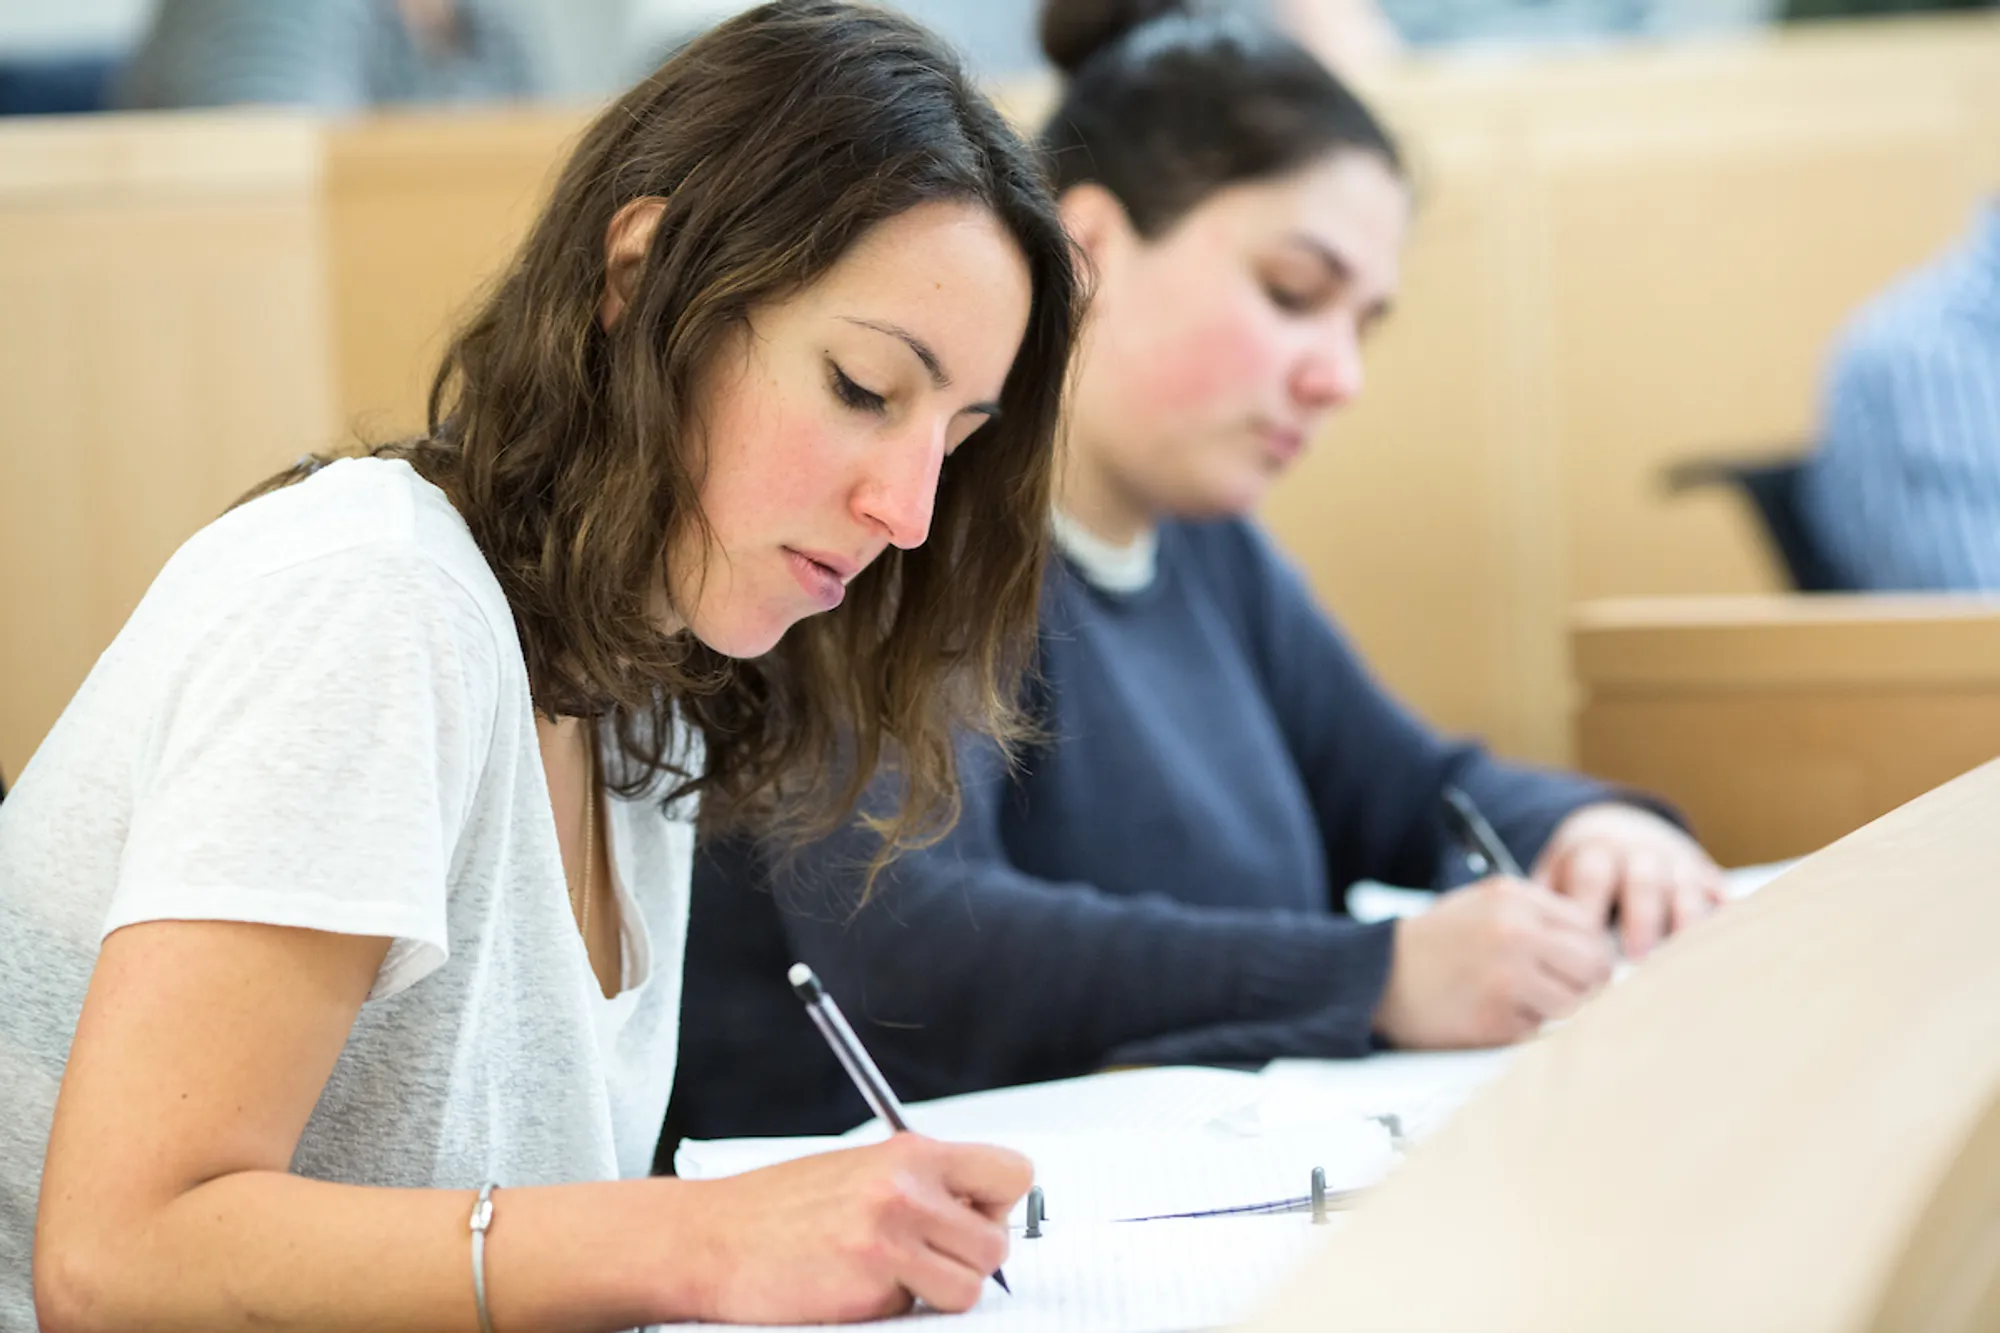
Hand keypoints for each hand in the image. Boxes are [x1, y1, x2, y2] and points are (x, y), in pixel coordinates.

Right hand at [689, 1134, 1029, 1323]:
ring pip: (970, 1286)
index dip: (998, 1205)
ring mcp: (888, 1238)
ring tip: (891, 1277)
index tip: (971, 1218)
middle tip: (925, 1259)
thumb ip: (920, 1185)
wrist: (709, 1238)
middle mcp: (905, 1189)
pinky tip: (858, 1289)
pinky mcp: (869, 1285)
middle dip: (969, 1260)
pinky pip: (921, 1311)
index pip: (1012, 1172)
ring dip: (938, 1292)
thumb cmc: (776, 1209)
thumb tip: (977, 1213)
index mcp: (909, 1154)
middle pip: (997, 1242)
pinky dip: (898, 1310)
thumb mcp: (859, 1170)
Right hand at [1372, 876, 1615, 1048]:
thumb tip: (1600, 950)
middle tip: (1561, 992)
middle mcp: (1517, 933)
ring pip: (1576, 1004)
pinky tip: (1498, 1015)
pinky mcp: (1498, 1019)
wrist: (1377, 974)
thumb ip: (1540, 917)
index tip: (1575, 968)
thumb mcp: (1485, 904)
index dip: (1589, 954)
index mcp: (1516, 899)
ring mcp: (1509, 978)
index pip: (1591, 930)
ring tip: (1527, 1004)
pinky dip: (1528, 1028)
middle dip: (1586, 985)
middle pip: (1596, 968)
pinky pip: (1542, 1030)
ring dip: (1559, 1010)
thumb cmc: (1437, 942)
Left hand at [1534, 803, 1726, 959]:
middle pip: (1642, 881)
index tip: (1581, 953)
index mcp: (1594, 850)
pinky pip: (1720, 895)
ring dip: (1682, 925)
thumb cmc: (1581, 871)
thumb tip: (1527, 952)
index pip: (1591, 876)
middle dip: (1640, 919)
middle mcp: (1638, 853)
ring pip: (1685, 889)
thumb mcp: (1556, 874)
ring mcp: (1677, 864)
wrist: (1623, 828)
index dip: (1589, 913)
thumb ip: (1544, 907)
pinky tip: (1721, 947)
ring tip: (1679, 963)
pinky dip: (1723, 918)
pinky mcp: (1707, 877)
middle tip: (1634, 960)